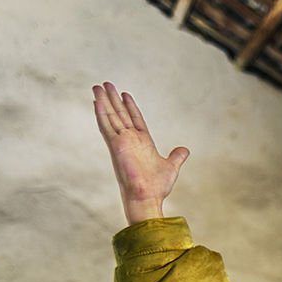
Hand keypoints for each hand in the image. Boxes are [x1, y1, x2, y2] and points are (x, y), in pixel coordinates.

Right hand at [93, 82, 189, 224]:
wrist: (148, 197)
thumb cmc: (157, 187)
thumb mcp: (171, 167)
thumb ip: (176, 157)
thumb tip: (184, 150)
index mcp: (142, 142)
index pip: (135, 119)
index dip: (130, 106)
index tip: (125, 94)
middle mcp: (130, 140)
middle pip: (120, 114)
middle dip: (114, 99)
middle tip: (106, 84)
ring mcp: (122, 141)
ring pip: (111, 116)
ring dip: (104, 101)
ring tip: (97, 87)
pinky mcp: (115, 145)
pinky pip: (106, 126)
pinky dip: (101, 113)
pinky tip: (96, 101)